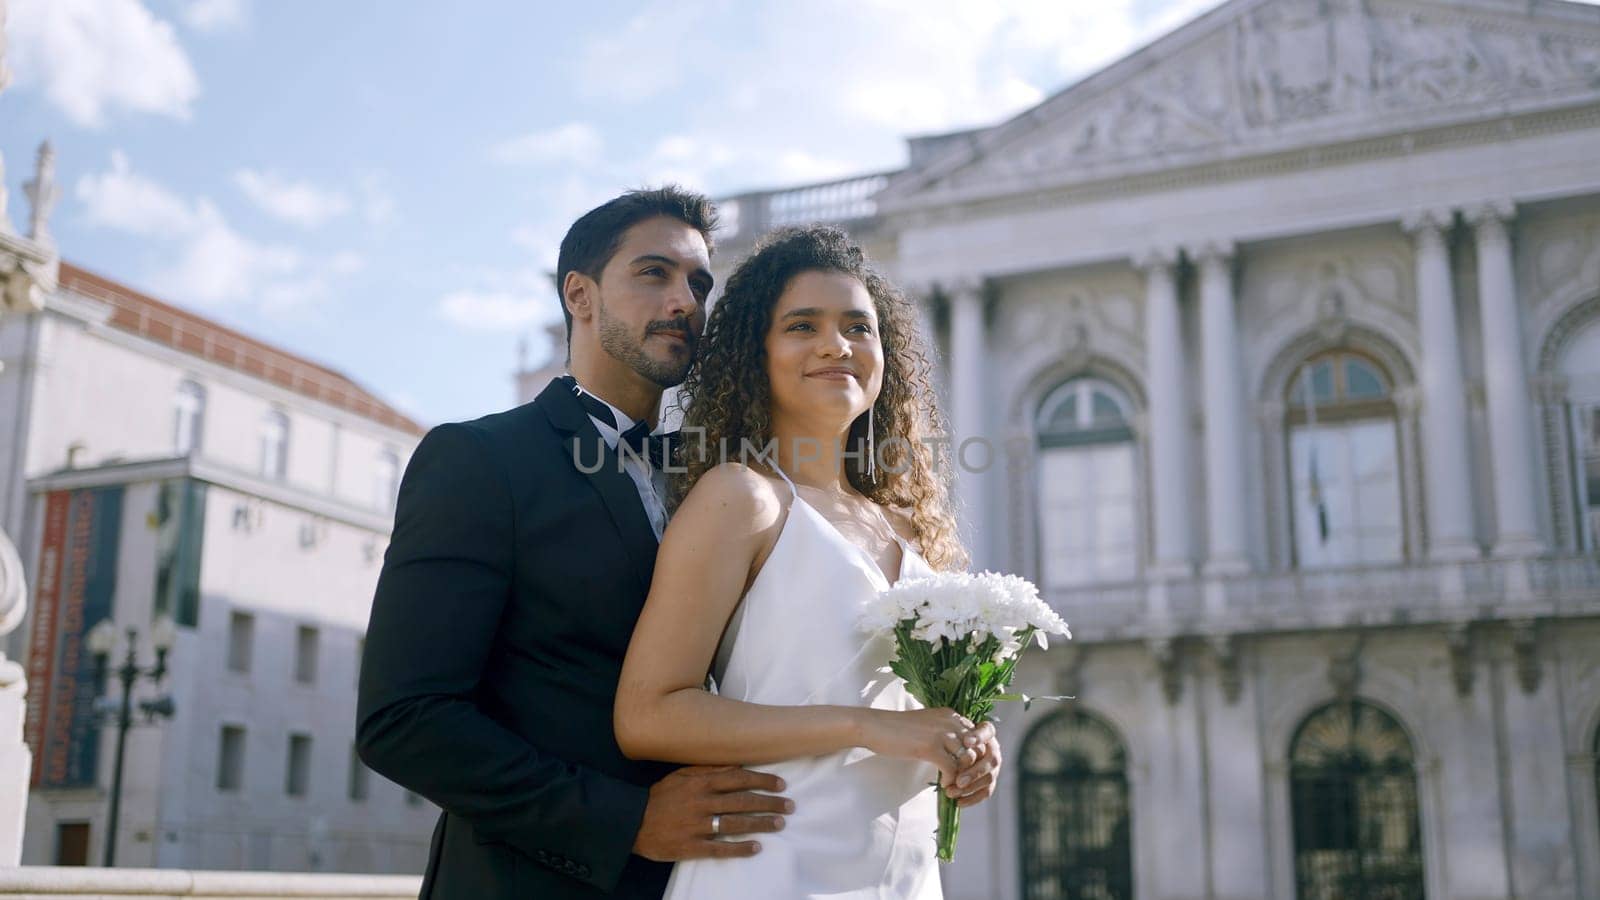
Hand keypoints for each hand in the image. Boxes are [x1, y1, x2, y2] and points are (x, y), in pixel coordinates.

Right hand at [632, 766, 793, 861]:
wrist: (632, 822)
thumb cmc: (660, 797)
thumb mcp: (680, 775)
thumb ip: (707, 770)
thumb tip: (735, 765)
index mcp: (700, 783)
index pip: (739, 779)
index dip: (762, 781)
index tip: (781, 785)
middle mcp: (702, 802)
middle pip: (743, 802)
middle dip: (769, 803)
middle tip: (789, 806)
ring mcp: (697, 826)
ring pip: (736, 824)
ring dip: (761, 824)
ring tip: (779, 824)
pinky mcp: (692, 846)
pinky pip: (720, 848)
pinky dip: (740, 849)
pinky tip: (756, 848)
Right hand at [859, 707, 983, 787]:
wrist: (874, 726)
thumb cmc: (897, 729)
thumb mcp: (927, 725)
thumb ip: (944, 734)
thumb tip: (956, 752)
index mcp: (951, 715)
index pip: (978, 736)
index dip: (975, 755)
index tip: (966, 769)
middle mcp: (950, 721)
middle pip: (978, 748)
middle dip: (974, 768)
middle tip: (963, 781)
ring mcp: (941, 733)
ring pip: (968, 759)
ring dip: (964, 777)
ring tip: (954, 786)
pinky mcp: (930, 747)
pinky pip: (952, 768)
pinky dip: (951, 780)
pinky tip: (943, 785)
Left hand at [949, 722, 1001, 807]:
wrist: (946, 753)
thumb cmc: (948, 741)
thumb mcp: (949, 735)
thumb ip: (953, 736)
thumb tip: (954, 741)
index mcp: (985, 734)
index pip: (988, 731)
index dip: (980, 737)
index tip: (966, 742)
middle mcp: (992, 749)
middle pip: (991, 759)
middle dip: (975, 771)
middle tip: (959, 781)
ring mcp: (993, 766)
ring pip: (989, 777)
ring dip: (971, 787)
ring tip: (951, 792)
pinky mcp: (989, 781)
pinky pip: (985, 792)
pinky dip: (972, 798)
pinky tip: (958, 802)